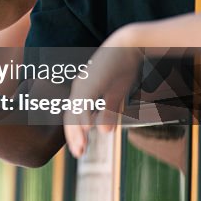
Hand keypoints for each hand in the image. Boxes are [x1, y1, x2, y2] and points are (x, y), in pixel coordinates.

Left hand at [64, 35, 143, 156]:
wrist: (130, 47)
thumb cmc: (122, 67)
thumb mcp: (115, 94)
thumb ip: (109, 111)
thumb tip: (104, 131)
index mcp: (83, 90)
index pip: (74, 115)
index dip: (75, 133)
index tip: (80, 149)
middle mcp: (79, 87)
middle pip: (70, 116)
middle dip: (73, 136)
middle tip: (78, 154)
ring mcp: (83, 84)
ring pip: (74, 112)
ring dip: (76, 132)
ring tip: (80, 148)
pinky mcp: (90, 82)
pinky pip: (83, 103)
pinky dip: (83, 118)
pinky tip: (86, 131)